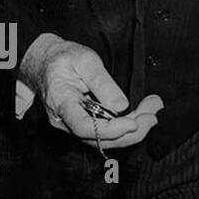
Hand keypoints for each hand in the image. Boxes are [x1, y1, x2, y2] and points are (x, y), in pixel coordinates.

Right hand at [20, 34, 161, 150]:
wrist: (44, 63)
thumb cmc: (63, 58)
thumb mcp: (84, 60)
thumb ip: (102, 82)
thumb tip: (121, 106)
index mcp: (61, 102)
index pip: (85, 127)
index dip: (111, 130)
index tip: (134, 122)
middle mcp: (64, 121)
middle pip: (99, 139)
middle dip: (131, 130)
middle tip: (154, 113)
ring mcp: (72, 126)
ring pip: (105, 140)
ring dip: (133, 129)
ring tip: (153, 109)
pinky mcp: (82, 126)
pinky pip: (104, 134)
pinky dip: (125, 126)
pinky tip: (142, 113)